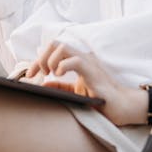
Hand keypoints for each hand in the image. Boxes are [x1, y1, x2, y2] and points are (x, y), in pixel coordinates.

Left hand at [26, 42, 143, 126]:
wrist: (122, 107)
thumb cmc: (102, 100)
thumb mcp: (76, 92)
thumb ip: (61, 87)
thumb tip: (42, 85)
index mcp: (77, 62)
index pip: (53, 51)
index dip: (38, 60)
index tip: (29, 75)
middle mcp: (82, 58)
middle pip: (55, 43)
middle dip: (41, 57)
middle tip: (38, 74)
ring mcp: (88, 63)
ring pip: (62, 46)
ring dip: (50, 60)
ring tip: (51, 74)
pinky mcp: (93, 72)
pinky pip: (75, 60)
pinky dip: (63, 65)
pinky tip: (59, 75)